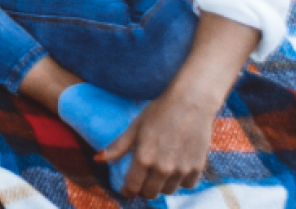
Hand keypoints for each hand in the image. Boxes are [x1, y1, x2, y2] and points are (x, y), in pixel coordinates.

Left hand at [99, 90, 215, 199]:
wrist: (192, 102)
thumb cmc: (160, 111)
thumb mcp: (135, 127)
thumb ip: (118, 147)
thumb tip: (98, 160)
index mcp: (144, 158)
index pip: (133, 187)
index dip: (128, 190)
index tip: (127, 188)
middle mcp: (163, 167)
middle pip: (150, 193)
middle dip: (143, 189)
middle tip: (142, 180)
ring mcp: (182, 169)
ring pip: (168, 191)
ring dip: (161, 185)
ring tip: (158, 173)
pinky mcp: (198, 167)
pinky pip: (187, 185)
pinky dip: (181, 181)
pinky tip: (176, 169)